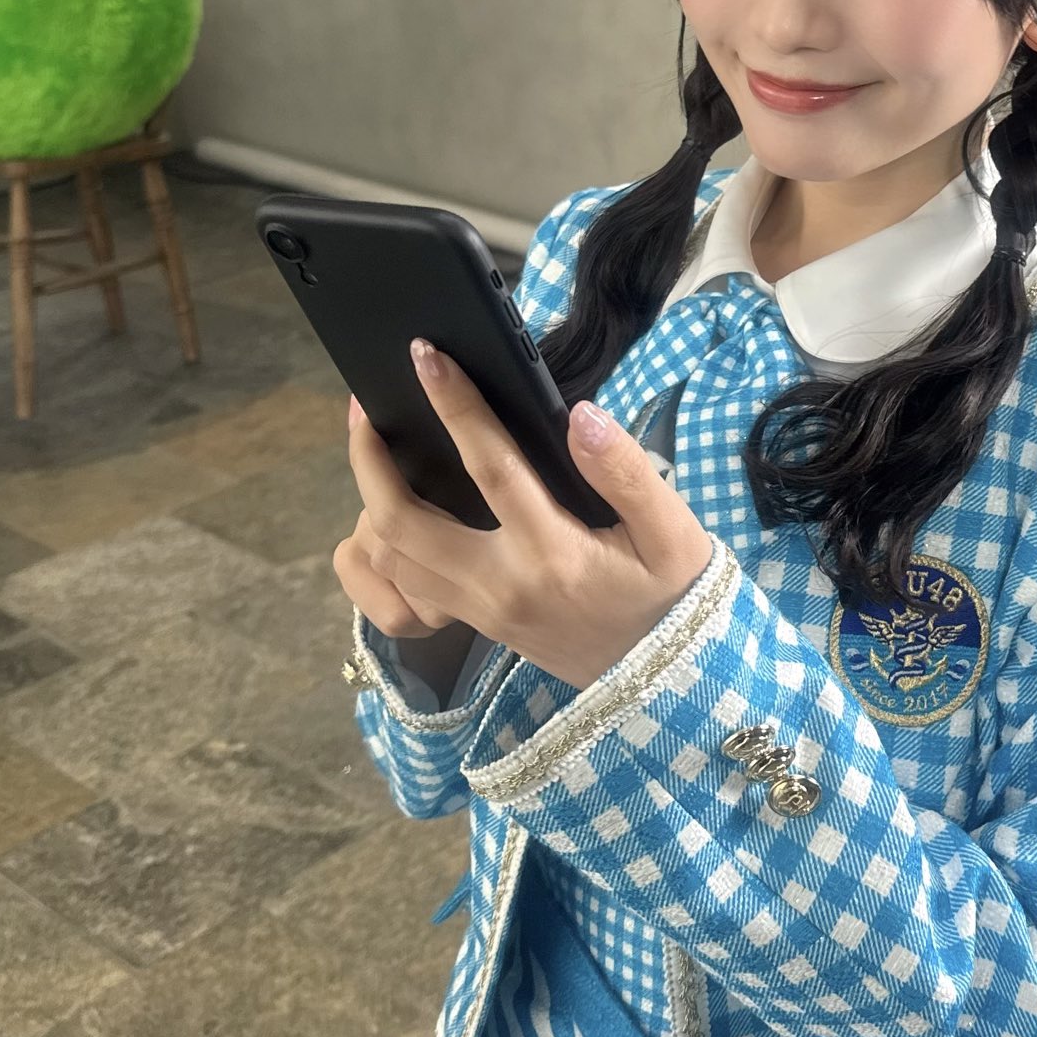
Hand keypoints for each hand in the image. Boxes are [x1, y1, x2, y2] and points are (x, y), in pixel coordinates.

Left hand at [334, 344, 717, 691]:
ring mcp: (480, 610)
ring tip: (371, 447)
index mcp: (552, 553)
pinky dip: (379, 550)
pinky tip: (386, 513)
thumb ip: (627, 471)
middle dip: (369, 458)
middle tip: (364, 406)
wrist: (667, 680)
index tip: (427, 356)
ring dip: (366, 500)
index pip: (489, 466)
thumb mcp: (672, 533)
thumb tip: (581, 416)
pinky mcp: (475, 624)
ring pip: (390, 558)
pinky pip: (400, 592)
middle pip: (402, 521)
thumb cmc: (671, 596)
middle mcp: (501, 585)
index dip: (455, 405)